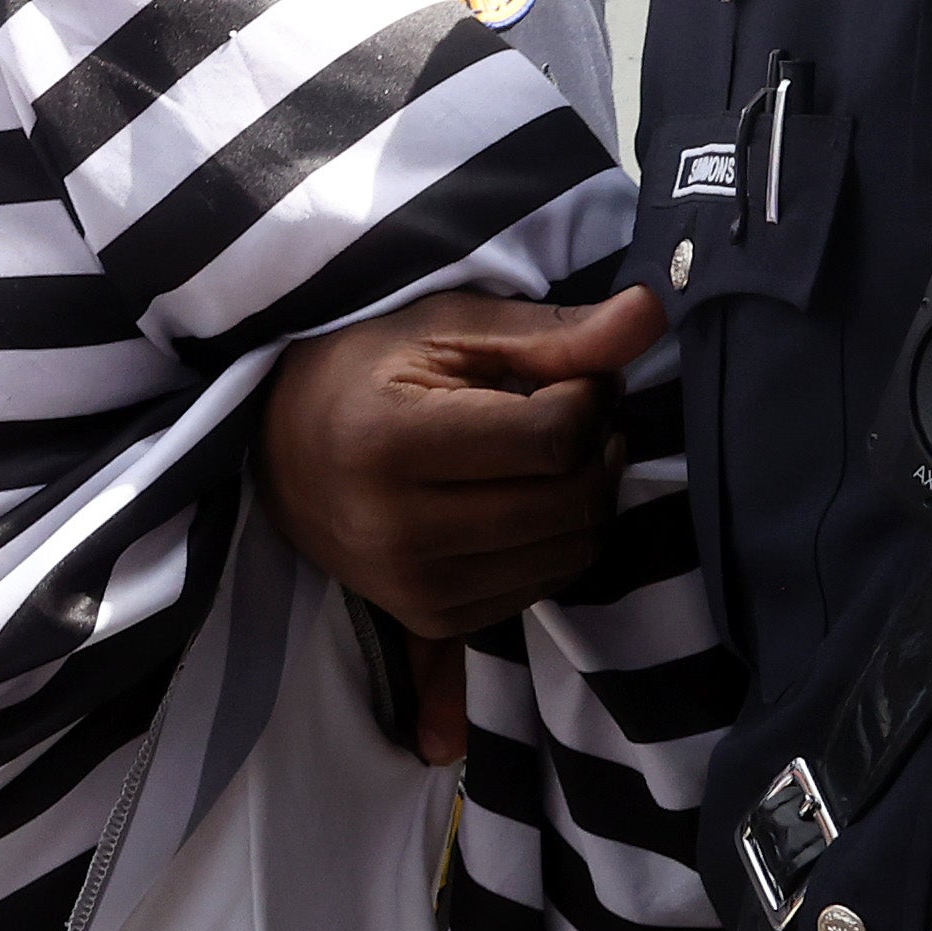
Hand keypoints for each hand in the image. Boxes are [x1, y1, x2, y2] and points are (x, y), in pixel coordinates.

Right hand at [258, 287, 663, 637]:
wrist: (277, 449)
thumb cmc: (366, 370)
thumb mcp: (448, 329)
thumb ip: (552, 334)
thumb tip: (654, 312)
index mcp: (391, 443)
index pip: (554, 439)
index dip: (589, 398)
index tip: (572, 375)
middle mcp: (398, 530)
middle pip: (572, 503)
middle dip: (597, 449)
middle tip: (572, 413)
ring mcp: (413, 586)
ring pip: (570, 553)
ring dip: (584, 497)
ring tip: (548, 456)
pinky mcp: (430, 618)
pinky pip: (543, 588)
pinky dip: (555, 542)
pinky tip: (524, 501)